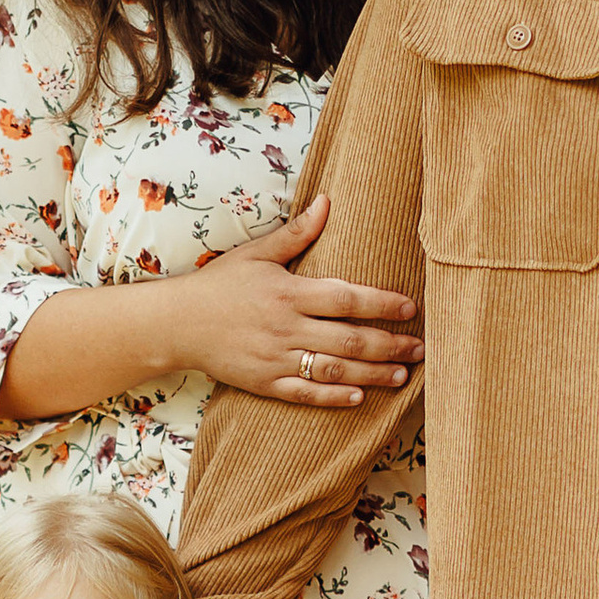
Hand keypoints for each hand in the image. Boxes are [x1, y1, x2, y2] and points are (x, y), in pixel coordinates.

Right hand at [175, 195, 422, 407]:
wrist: (177, 323)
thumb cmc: (220, 284)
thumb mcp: (256, 253)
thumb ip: (297, 233)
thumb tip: (327, 201)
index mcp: (288, 292)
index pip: (347, 298)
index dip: (382, 304)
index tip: (411, 307)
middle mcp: (286, 327)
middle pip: (350, 339)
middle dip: (391, 345)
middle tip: (421, 348)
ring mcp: (276, 358)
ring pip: (335, 370)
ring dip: (373, 374)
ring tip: (403, 375)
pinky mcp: (265, 383)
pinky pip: (306, 394)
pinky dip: (334, 397)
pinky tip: (361, 396)